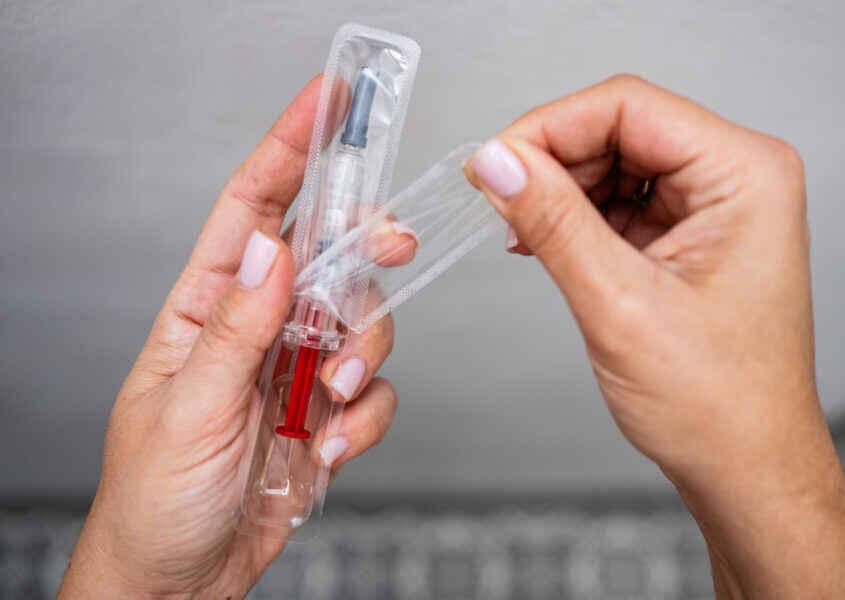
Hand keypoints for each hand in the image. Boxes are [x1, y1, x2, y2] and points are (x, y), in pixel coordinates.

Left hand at [59, 76, 408, 598]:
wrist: (182, 582)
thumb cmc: (156, 498)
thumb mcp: (189, 410)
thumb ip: (236, 329)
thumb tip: (271, 253)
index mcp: (207, 309)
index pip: (251, 210)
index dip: (289, 150)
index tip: (326, 102)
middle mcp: (258, 329)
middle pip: (328, 257)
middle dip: (365, 247)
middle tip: (390, 245)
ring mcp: (296, 371)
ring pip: (363, 324)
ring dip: (362, 356)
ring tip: (330, 401)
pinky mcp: (328, 415)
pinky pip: (374, 393)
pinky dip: (365, 416)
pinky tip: (331, 446)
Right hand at [465, 75, 844, 597]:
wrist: (744, 465)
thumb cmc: (716, 403)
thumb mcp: (619, 304)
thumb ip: (553, 223)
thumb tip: (498, 164)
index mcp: (744, 176)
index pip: (628, 107)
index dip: (549, 128)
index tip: (493, 163)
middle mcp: (736, 179)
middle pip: (620, 129)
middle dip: (552, 162)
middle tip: (501, 201)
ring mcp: (714, 206)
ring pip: (614, 163)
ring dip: (560, 192)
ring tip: (524, 234)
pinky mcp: (690, 234)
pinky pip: (620, 200)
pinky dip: (576, 217)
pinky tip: (547, 244)